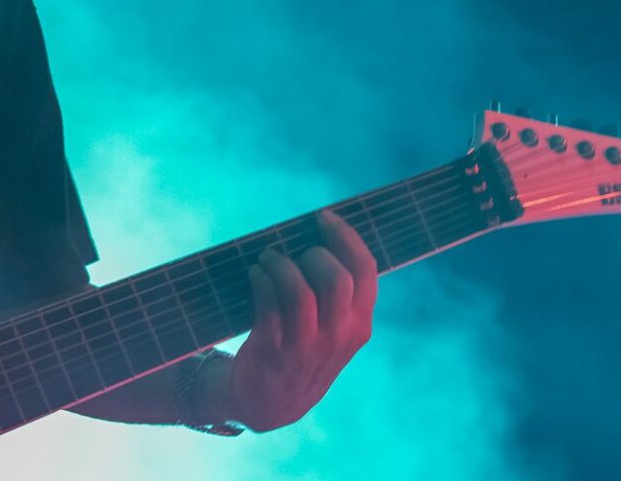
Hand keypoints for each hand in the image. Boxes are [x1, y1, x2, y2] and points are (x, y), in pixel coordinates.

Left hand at [213, 209, 377, 431]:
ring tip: (266, 259)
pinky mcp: (274, 351)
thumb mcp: (334, 329)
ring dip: (278, 264)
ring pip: (299, 290)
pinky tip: (255, 275)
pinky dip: (260, 280)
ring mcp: (307, 346)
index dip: (345, 236)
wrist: (272, 403)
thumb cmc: (301, 350)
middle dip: (311, 253)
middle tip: (293, 251)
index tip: (323, 217)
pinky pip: (268, 305)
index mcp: (360, 324)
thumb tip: (320, 235)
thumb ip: (337, 294)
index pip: (365, 270)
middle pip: (336, 277)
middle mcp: (339, 335)